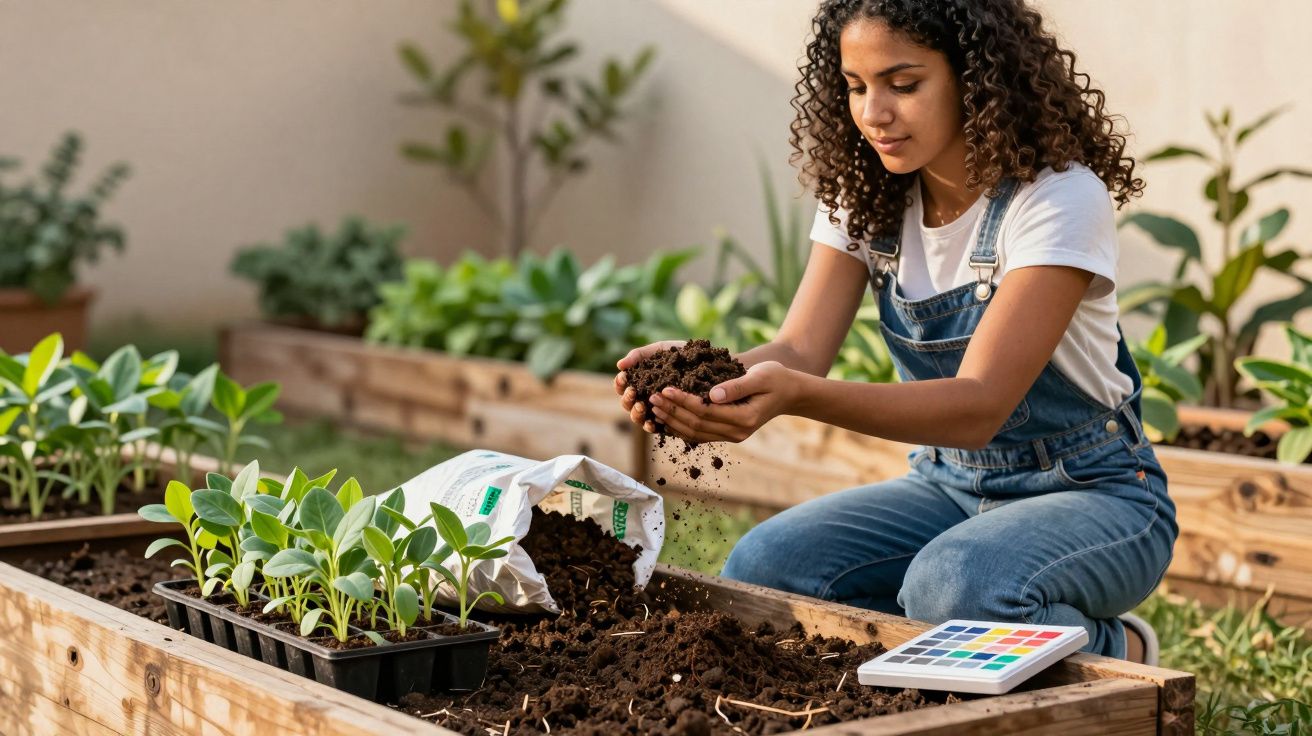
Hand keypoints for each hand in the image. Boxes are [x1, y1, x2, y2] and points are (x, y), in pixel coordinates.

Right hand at [614, 340, 686, 432]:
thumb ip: (639, 355)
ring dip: (636, 413)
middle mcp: (644, 397)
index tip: (624, 377)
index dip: (620, 383)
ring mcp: (655, 409)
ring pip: (638, 417)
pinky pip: (655, 427)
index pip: (622, 386)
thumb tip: (619, 365)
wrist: (705, 361)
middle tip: (633, 393)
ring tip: (642, 407)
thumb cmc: (679, 354)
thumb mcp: (659, 350)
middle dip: (627, 399)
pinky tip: (652, 423)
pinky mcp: (667, 420)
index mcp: (639, 382)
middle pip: (627, 404)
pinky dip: (651, 426)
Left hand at [646, 360, 797, 443]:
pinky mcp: (727, 433)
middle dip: (672, 411)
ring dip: (673, 421)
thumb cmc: (776, 378)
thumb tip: (712, 394)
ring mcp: (732, 436)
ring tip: (654, 406)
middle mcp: (738, 432)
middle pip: (697, 425)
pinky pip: (699, 434)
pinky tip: (666, 416)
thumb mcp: (761, 376)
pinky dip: (680, 427)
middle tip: (651, 396)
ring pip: (695, 434)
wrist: (789, 392)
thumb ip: (737, 385)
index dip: (683, 401)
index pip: (706, 412)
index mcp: (745, 418)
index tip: (665, 388)